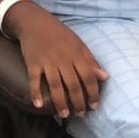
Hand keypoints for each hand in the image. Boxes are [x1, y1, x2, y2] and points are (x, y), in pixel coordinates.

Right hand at [4, 2, 106, 117]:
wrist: (35, 22)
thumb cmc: (59, 34)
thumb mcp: (79, 44)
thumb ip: (91, 61)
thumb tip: (105, 77)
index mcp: (77, 55)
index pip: (88, 77)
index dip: (93, 93)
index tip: (94, 106)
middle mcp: (63, 60)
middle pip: (73, 85)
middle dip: (78, 102)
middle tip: (80, 114)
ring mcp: (47, 62)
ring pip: (55, 86)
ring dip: (60, 102)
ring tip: (64, 115)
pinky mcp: (33, 63)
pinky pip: (34, 80)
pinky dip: (35, 93)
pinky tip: (38, 105)